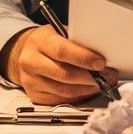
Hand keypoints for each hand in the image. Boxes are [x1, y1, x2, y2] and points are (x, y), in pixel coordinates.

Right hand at [0, 25, 118, 104]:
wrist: (25, 53)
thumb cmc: (48, 42)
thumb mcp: (59, 33)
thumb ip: (77, 42)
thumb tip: (102, 56)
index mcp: (39, 41)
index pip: (62, 51)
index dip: (84, 58)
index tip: (101, 63)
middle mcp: (31, 62)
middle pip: (65, 74)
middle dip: (91, 77)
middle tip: (108, 76)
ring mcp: (31, 81)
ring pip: (65, 91)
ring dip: (87, 89)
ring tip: (101, 84)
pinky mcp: (34, 95)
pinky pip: (61, 100)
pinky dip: (78, 96)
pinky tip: (87, 90)